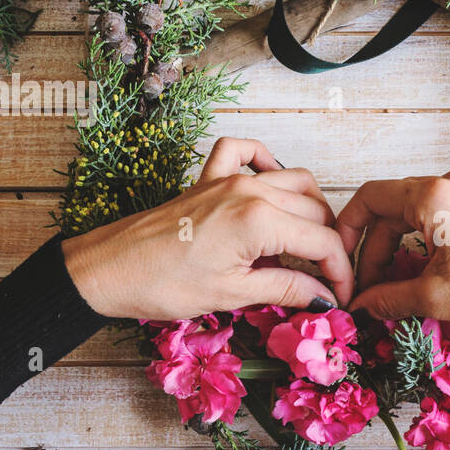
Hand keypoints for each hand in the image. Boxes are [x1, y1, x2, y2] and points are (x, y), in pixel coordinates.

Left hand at [62, 137, 352, 320]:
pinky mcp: (209, 178)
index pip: (323, 243)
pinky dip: (266, 162)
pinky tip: (270, 186)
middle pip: (315, 212)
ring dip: (309, 212)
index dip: (340, 273)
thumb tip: (325, 297)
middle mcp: (250, 190)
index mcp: (259, 220)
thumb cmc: (162, 285)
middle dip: (329, 248)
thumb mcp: (233, 294)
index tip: (341, 297)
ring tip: (305, 246)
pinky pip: (246, 152)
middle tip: (325, 280)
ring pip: (294, 181)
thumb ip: (287, 289)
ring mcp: (229, 179)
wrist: (108, 269)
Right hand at [337, 165, 449, 350]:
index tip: (343, 264)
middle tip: (372, 288)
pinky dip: (429, 239)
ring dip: (403, 245)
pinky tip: (430, 272)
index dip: (348, 232)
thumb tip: (359, 305)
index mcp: (436, 195)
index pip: (370, 198)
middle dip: (377, 248)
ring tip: (399, 285)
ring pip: (420, 211)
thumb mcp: (436, 299)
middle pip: (394, 206)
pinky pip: (447, 213)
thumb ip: (387, 297)